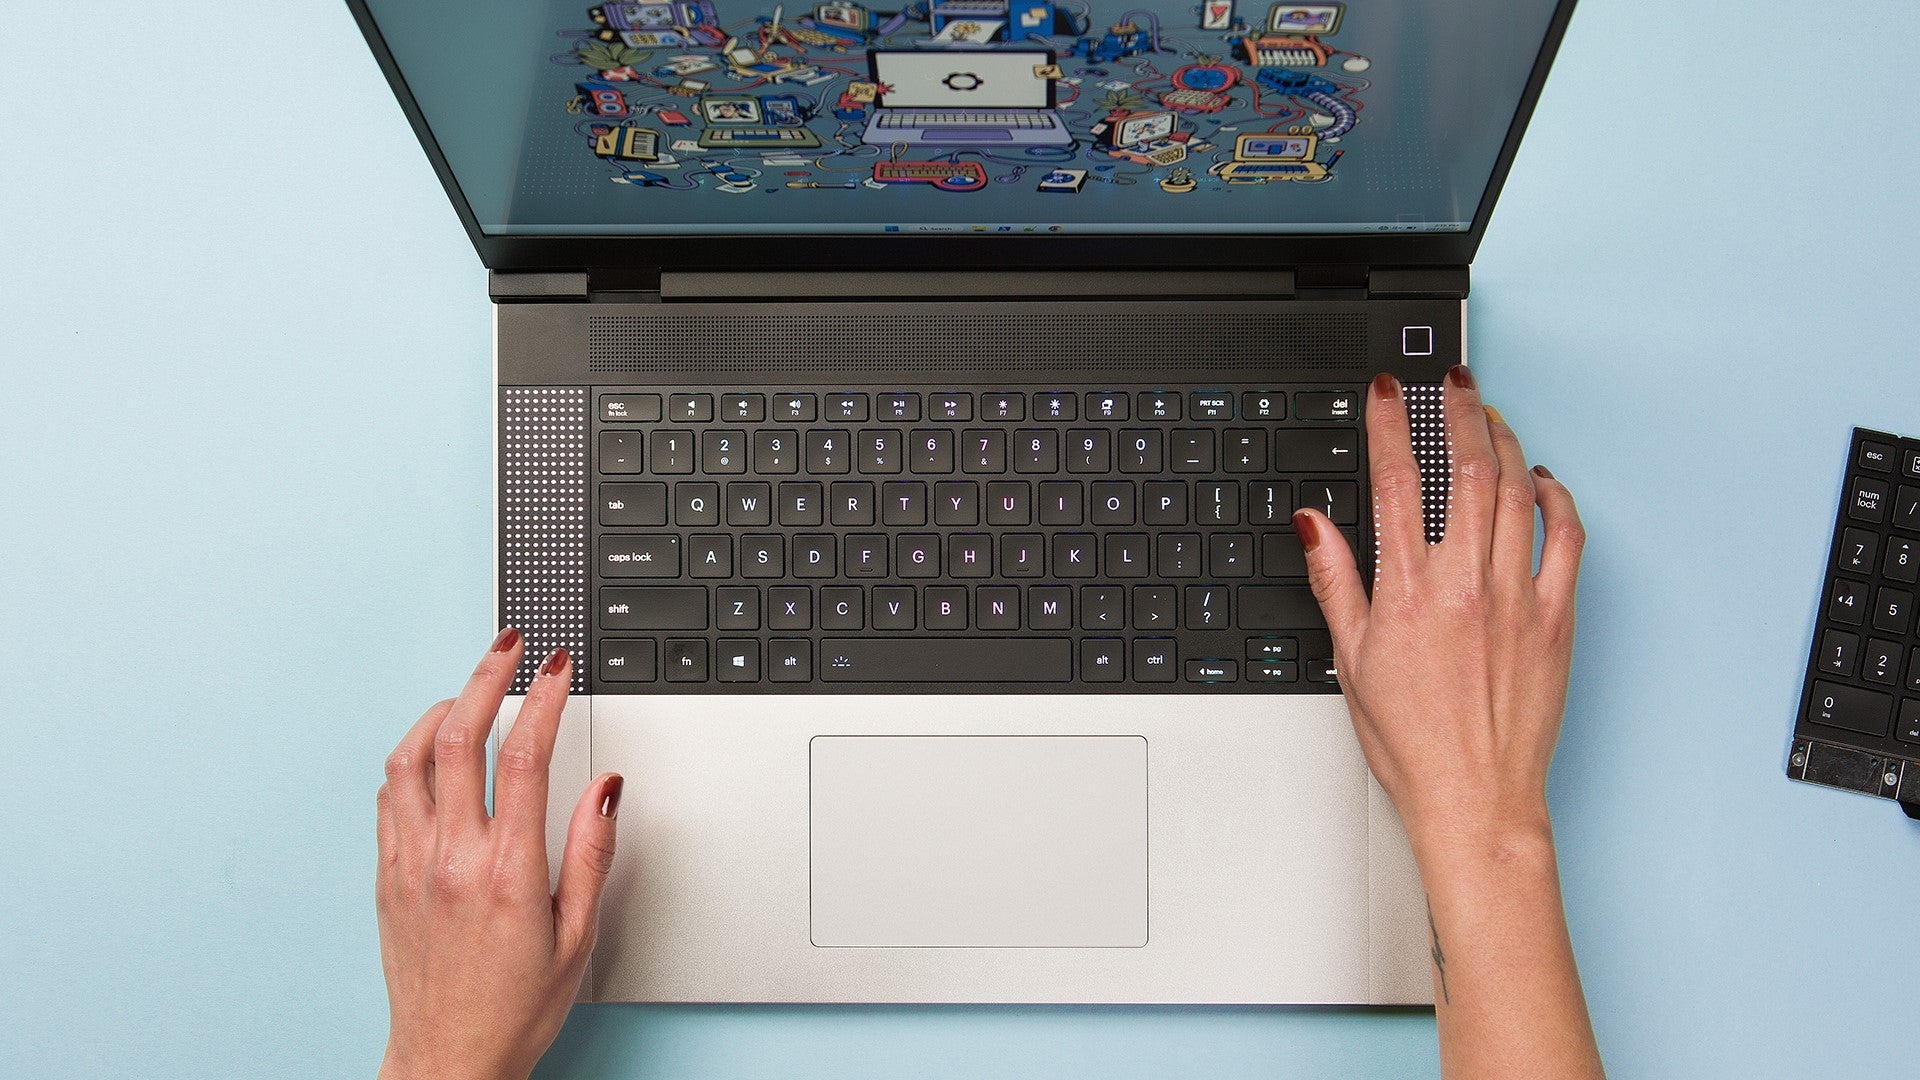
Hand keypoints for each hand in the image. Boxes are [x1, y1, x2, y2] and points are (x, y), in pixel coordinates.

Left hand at [375, 629, 622, 1079]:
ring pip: (409, 758)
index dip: (541, 698)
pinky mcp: (386, 876)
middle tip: (509, 647)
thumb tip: (605, 789)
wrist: (448, 1060)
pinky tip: (432, 748)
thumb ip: (591, 853)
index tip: (556, 668)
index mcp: (505, 871)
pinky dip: (411, 755)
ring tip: (470, 691)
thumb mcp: (578, 936)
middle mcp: (450, 859)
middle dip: (486, 678)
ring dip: (441, 710)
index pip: (522, 756)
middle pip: (457, 738)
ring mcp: (410, 864)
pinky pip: (389, 795)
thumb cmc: (517, 1008)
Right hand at [1295, 365, 1584, 850]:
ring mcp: (1518, 596)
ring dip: (1505, 441)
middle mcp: (1466, 584)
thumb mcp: (1352, 658)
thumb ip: (1335, 580)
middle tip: (1453, 381)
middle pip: (1467, 467)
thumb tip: (1316, 523)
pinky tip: (1543, 480)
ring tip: (1492, 416)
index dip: (1390, 424)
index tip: (1389, 392)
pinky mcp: (1557, 616)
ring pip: (1517, 491)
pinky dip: (1556, 497)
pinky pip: (1567, 537)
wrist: (1476, 797)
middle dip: (1459, 410)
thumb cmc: (1414, 742)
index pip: (1394, 481)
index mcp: (1408, 592)